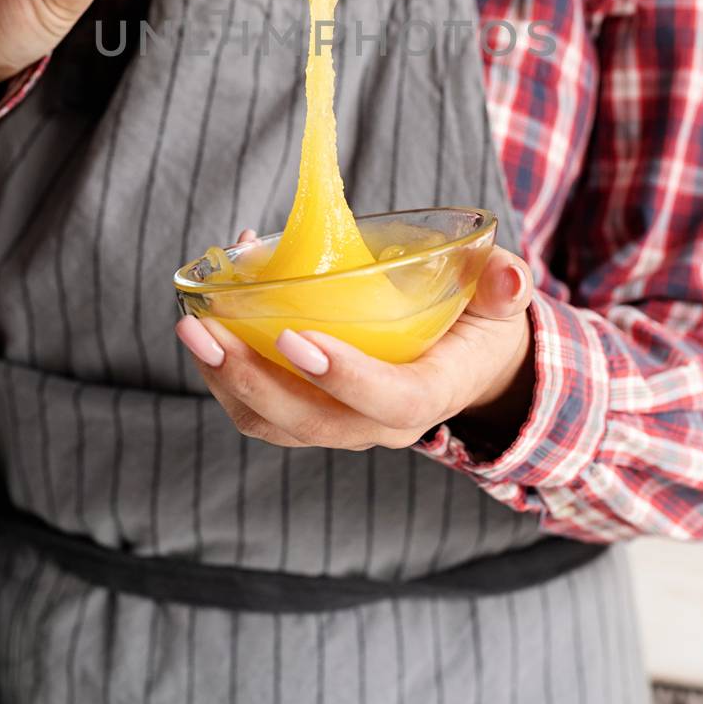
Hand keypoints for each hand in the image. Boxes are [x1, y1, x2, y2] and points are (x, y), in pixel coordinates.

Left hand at [174, 229, 533, 450]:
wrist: (466, 365)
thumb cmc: (481, 324)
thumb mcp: (502, 301)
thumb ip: (504, 286)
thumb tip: (509, 279)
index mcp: (433, 393)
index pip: (391, 401)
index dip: (343, 377)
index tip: (295, 338)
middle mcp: (381, 423)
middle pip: (311, 422)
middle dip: (252, 379)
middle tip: (207, 328)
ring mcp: (341, 424)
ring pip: (273, 423)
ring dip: (225, 381)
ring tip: (193, 327)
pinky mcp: (310, 413)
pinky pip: (261, 408)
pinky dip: (229, 367)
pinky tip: (214, 310)